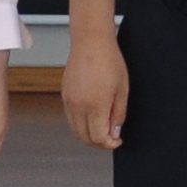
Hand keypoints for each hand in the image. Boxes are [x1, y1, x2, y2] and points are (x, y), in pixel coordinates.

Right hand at [61, 29, 127, 148]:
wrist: (91, 42)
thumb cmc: (109, 60)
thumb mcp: (122, 89)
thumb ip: (118, 114)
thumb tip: (115, 132)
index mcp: (96, 105)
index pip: (98, 138)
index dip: (109, 144)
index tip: (117, 140)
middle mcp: (79, 106)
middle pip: (85, 138)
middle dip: (99, 142)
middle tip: (110, 137)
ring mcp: (69, 101)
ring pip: (76, 130)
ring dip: (88, 134)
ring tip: (102, 127)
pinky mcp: (64, 95)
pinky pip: (71, 118)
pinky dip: (80, 123)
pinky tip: (91, 117)